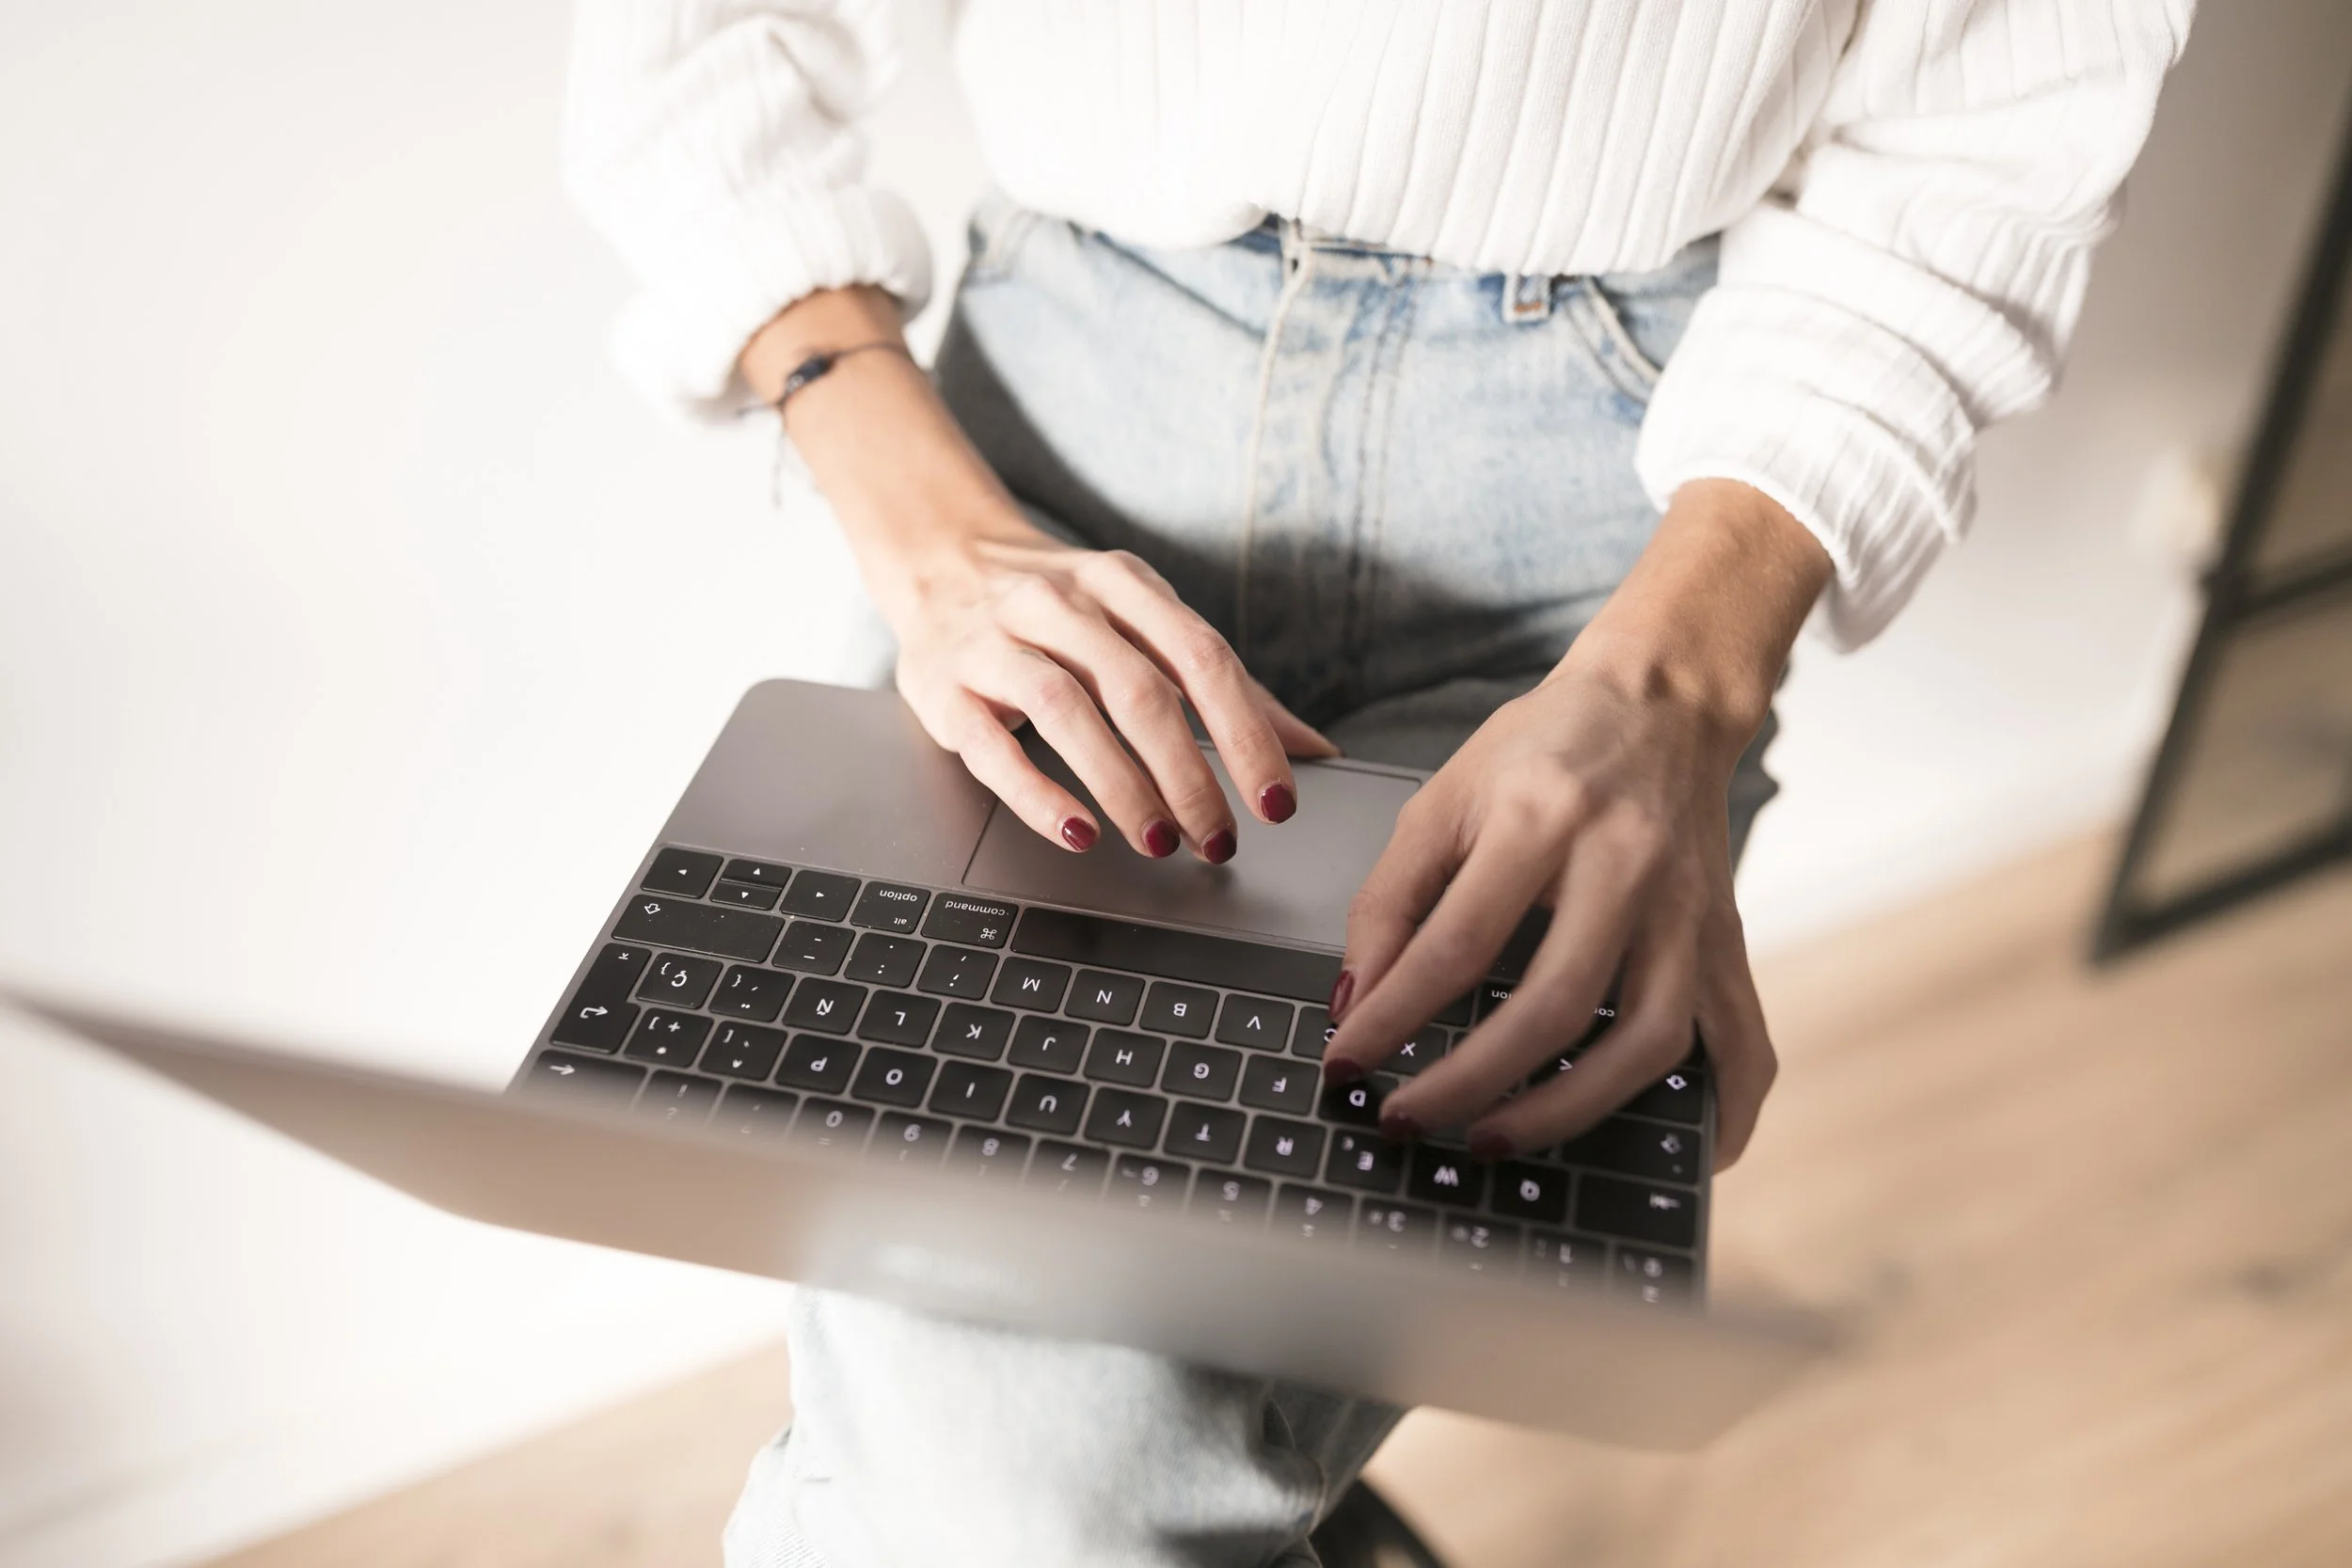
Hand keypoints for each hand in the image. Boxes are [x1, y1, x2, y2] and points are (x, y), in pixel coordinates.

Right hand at [889, 525, 1336, 857]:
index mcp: (1122, 583)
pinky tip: (1077, 832)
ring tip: (1158, 840)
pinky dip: (1037, 794)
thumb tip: (1310, 748)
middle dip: (1188, 774)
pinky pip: (991, 746)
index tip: (1275, 801)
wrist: (935, 555)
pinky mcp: (944, 688)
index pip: (1199, 656)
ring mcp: (995, 642)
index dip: (1245, 733)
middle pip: (1137, 688)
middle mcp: (1059, 603)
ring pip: (1065, 710)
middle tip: (1218, 839)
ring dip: (1120, 783)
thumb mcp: (1142, 618)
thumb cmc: (1061, 606)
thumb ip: (1221, 681)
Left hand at [1319, 481, 1829, 1168]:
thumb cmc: (1544, 747)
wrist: (1660, 701)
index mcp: (1544, 816)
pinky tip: (1680, 1153)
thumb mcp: (1444, 796)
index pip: (1456, 943)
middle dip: (1470, 1082)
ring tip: (1495, 1140)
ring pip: (1648, 1040)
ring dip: (1569, 1111)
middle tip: (1407, 1120)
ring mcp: (1690, 911)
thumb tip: (1355, 1001)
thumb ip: (1390, 897)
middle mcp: (1628, 865)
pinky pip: (1742, 1042)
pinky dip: (1720, 1110)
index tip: (1346, 1065)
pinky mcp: (1728, 940)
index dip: (1393, 1016)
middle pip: (1555, 1005)